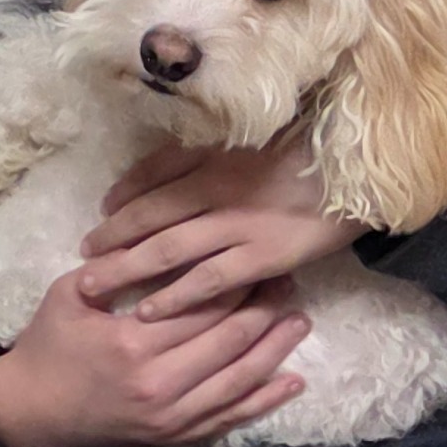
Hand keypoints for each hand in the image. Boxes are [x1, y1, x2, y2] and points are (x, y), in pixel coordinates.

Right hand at [0, 269, 310, 446]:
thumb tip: (158, 234)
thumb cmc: (48, 347)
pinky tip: (292, 381)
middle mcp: (160, 384)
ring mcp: (171, 418)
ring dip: (275, 350)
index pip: (203, 307)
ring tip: (301, 321)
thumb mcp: (69, 296)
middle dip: (266, 309)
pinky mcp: (174, 440)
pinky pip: (229, 420)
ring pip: (239, 381)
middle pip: (231, 341)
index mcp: (133, 343)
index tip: (259, 260)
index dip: (237, 282)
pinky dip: (264, 401)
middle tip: (289, 283)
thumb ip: (114, 267)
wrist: (27, 415)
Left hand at [78, 133, 363, 319]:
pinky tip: (149, 310)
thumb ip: (212, 149)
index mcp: (217, 156)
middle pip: (148, 216)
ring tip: (96, 286)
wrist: (364, 172)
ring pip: (168, 249)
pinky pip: (209, 280)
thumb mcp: (258, 136)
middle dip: (110, 239)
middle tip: (82, 258)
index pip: (152, 177)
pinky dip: (175, 295)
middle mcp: (218, 189)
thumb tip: (165, 164)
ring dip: (127, 269)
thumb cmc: (312, 150)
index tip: (100, 215)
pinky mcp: (263, 257)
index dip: (121, 198)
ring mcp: (239, 225)